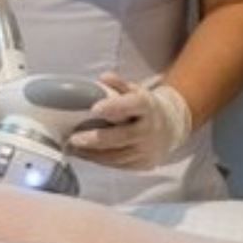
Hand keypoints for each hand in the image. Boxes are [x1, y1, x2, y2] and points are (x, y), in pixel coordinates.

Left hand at [69, 73, 191, 169]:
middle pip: (122, 136)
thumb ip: (119, 84)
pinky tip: (85, 154)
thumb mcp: (135, 92)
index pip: (133, 105)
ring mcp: (147, 149)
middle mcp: (150, 129)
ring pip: (118, 155)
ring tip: (73, 147)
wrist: (169, 128)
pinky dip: (99, 160)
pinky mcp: (143, 163)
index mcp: (147, 106)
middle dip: (96, 139)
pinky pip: (118, 165)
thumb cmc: (144, 108)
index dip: (114, 107)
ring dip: (92, 153)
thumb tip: (103, 77)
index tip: (94, 108)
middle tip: (74, 138)